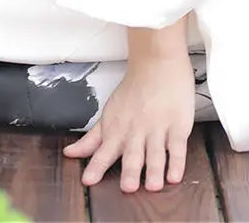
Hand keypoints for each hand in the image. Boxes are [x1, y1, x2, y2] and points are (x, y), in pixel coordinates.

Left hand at [62, 50, 195, 191]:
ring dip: (154, 170)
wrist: (156, 62)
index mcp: (117, 130)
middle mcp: (136, 131)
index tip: (89, 180)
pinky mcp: (178, 125)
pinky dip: (177, 162)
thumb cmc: (133, 91)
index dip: (97, 166)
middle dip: (130, 171)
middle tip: (128, 187)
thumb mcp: (108, 115)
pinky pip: (177, 146)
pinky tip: (174, 174)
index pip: (104, 152)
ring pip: (156, 153)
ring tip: (153, 185)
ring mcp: (158, 128)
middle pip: (133, 154)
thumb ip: (91, 140)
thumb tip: (70, 154)